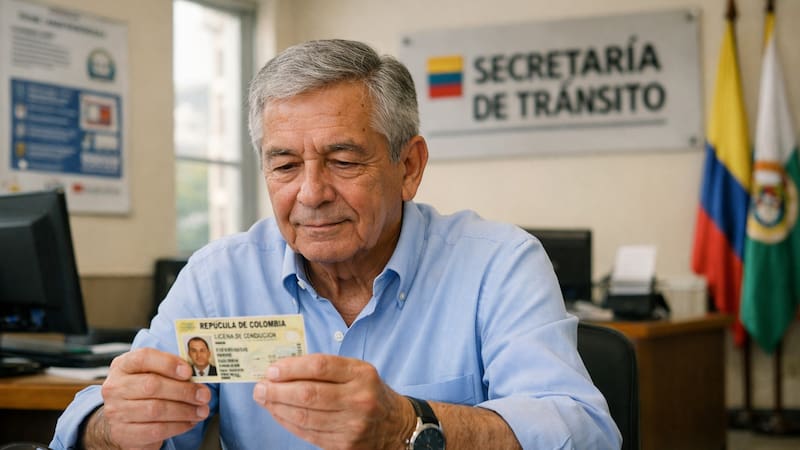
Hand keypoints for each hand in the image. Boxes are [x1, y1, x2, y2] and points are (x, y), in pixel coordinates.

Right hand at [84, 348, 210, 448]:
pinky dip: (178, 426)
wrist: (121, 418)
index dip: (168, 363)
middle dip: (184, 391)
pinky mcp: (123, 433)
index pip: (143, 358)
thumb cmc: (141, 390)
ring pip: (156, 410)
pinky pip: (156, 430)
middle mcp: (115, 387)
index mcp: (123, 365)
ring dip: (185, 411)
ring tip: (202, 410)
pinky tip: (190, 422)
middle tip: (204, 395)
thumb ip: (169, 370)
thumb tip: (198, 373)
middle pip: (152, 386)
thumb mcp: (150, 373)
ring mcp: (116, 411)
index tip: (189, 371)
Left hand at [253, 354, 414, 449]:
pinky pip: (308, 434)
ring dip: (278, 408)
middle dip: (278, 391)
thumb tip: (283, 369)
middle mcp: (359, 399)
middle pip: (309, 394)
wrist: (394, 424)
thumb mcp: (356, 370)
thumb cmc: (367, 391)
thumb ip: (325, 367)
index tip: (272, 370)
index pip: (320, 367)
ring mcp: (352, 425)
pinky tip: (278, 413)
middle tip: (260, 387)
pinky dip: (288, 422)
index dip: (292, 368)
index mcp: (361, 374)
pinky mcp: (344, 445)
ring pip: (305, 417)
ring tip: (264, 399)